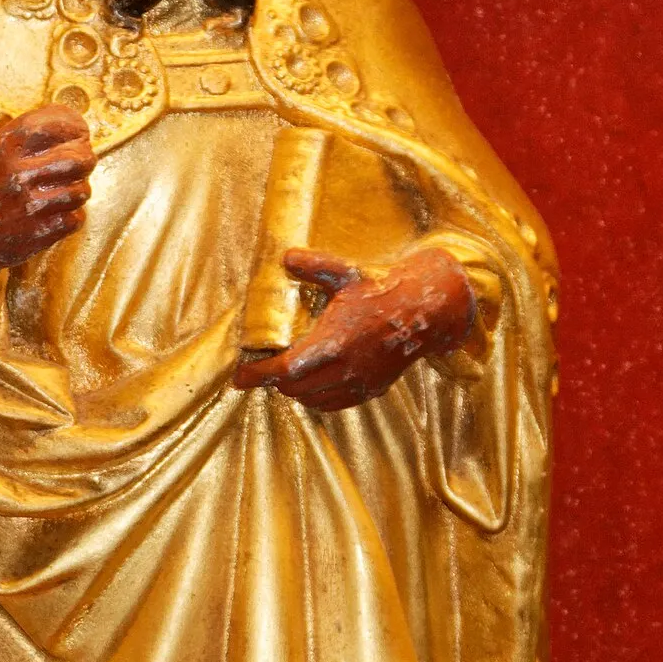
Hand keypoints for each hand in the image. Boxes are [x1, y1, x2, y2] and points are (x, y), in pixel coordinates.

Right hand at [0, 105, 94, 291]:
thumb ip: (29, 133)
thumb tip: (72, 120)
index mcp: (8, 147)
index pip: (60, 125)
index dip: (76, 129)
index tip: (79, 135)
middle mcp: (19, 174)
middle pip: (80, 158)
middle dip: (84, 162)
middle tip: (77, 166)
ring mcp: (30, 205)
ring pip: (82, 190)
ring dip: (76, 192)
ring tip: (60, 193)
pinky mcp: (40, 232)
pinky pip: (76, 218)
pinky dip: (70, 217)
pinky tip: (53, 215)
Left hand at [232, 244, 474, 412]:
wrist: (424, 312)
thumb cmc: (382, 290)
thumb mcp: (346, 273)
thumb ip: (314, 265)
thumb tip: (285, 257)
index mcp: (333, 342)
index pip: (284, 369)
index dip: (257, 375)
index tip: (238, 377)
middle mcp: (345, 369)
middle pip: (293, 388)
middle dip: (274, 380)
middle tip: (263, 367)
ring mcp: (359, 383)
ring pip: (312, 399)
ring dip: (294, 390)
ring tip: (287, 373)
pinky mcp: (371, 390)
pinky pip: (333, 404)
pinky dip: (316, 398)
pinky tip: (313, 382)